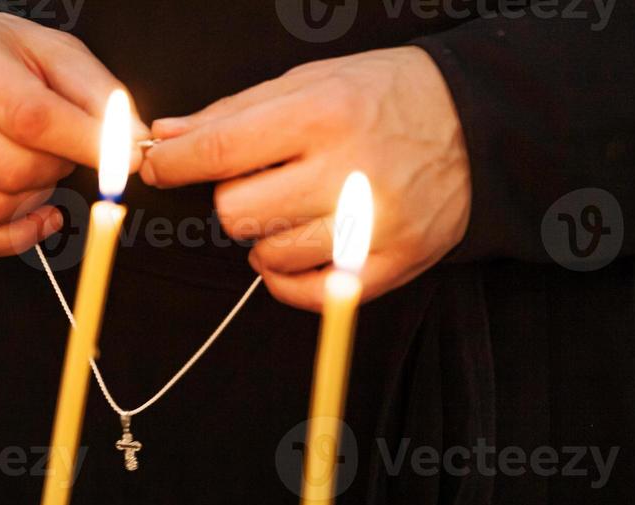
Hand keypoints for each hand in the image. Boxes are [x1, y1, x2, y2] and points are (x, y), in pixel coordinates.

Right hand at [0, 13, 144, 256]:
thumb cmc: (5, 62)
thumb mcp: (54, 55)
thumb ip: (99, 96)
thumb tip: (135, 147)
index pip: (31, 118)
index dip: (86, 145)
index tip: (127, 159)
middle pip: (15, 172)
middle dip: (56, 169)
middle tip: (58, 149)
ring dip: (35, 201)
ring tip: (34, 168)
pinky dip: (12, 238)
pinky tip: (34, 215)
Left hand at [140, 47, 469, 311]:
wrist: (476, 126)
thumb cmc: (384, 98)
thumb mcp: (311, 82)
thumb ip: (234, 113)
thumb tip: (166, 139)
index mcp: (323, 115)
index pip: (220, 151)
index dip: (174, 164)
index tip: (158, 167)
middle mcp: (348, 171)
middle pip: (236, 213)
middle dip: (234, 200)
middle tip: (263, 183)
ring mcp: (371, 225)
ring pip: (267, 257)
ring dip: (264, 239)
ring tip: (294, 211)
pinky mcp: (390, 264)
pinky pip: (307, 292)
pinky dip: (290, 278)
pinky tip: (301, 249)